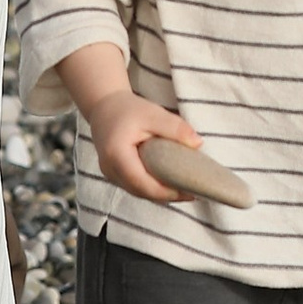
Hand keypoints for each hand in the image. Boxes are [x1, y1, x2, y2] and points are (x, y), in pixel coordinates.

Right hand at [79, 86, 200, 204]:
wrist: (104, 107)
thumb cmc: (127, 109)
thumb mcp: (153, 113)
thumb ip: (175, 128)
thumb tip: (198, 144)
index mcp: (116, 155)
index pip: (143, 183)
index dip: (166, 192)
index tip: (190, 192)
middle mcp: (110, 170)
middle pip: (142, 192)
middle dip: (167, 196)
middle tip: (193, 193)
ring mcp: (110, 175)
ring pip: (139, 192)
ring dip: (161, 194)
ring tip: (186, 190)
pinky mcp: (115, 176)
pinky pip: (136, 187)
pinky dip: (153, 188)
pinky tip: (170, 184)